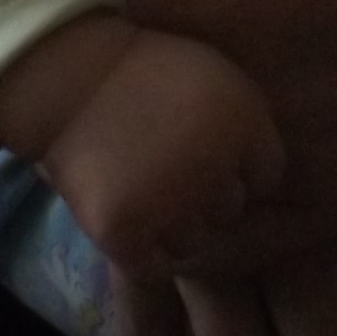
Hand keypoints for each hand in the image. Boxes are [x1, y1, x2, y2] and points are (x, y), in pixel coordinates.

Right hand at [33, 29, 282, 282]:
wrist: (69, 78)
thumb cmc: (143, 69)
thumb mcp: (213, 74)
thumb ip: (243, 122)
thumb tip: (258, 174)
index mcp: (244, 123)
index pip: (267, 176)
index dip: (239, 168)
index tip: (209, 156)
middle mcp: (215, 170)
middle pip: (230, 211)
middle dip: (206, 195)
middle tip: (168, 172)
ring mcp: (169, 206)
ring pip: (192, 243)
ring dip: (172, 227)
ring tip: (144, 194)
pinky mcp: (124, 234)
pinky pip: (151, 266)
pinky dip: (141, 251)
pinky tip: (127, 221)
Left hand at [49, 0, 336, 335]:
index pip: (86, 38)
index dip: (46, 33)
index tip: (24, 18)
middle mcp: (251, 87)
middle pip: (121, 137)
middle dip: (82, 122)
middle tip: (44, 107)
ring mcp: (302, 153)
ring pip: (178, 211)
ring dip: (135, 195)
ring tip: (101, 170)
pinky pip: (252, 248)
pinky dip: (207, 243)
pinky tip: (180, 217)